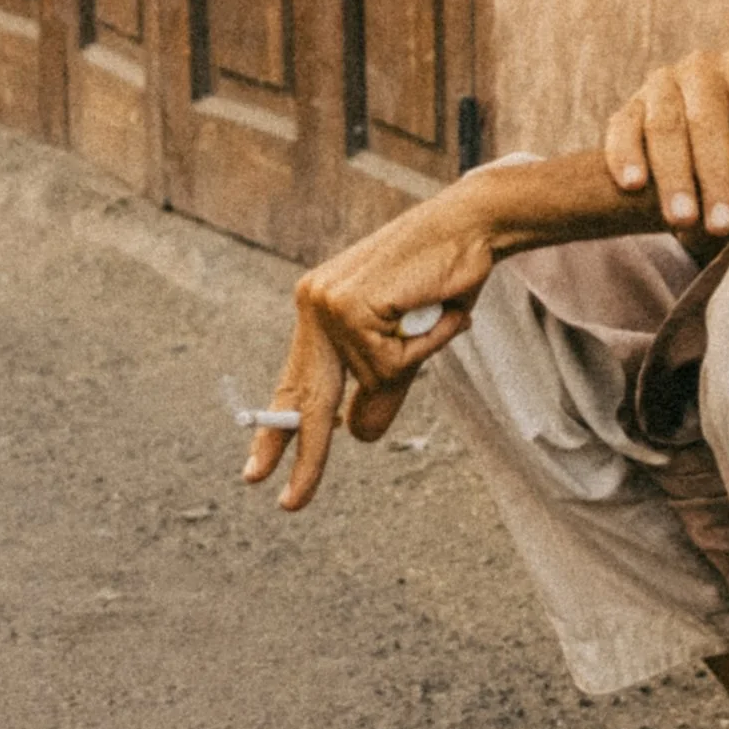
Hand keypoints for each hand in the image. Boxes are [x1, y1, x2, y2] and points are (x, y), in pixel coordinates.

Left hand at [240, 187, 497, 510]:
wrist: (470, 225)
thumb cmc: (442, 278)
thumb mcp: (407, 343)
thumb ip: (380, 387)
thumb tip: (357, 438)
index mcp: (319, 309)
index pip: (297, 381)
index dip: (279, 430)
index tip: (259, 471)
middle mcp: (313, 304)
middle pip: (310, 396)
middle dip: (306, 453)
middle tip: (289, 504)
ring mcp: (328, 305)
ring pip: (372, 377)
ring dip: (416, 355)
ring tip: (437, 313)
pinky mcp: (351, 307)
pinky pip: (392, 362)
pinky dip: (425, 343)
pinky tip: (435, 305)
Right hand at [602, 46, 728, 238]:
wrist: (715, 115)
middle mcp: (701, 68)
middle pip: (707, 121)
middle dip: (717, 177)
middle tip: (724, 227)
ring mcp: (661, 86)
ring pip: (664, 127)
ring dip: (674, 176)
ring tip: (684, 221)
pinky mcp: (629, 109)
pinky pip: (622, 129)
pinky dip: (624, 155)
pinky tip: (634, 186)